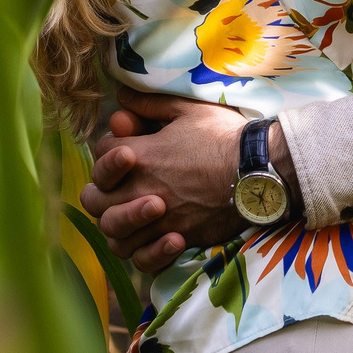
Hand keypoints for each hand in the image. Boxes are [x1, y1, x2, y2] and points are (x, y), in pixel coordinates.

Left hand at [79, 94, 248, 272]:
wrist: (258, 170)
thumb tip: (122, 94)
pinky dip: (144, 252)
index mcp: (140, 156)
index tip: (129, 147)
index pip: (101, 154)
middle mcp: (141, 190)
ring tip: (136, 214)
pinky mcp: (178, 238)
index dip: (111, 149)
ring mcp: (158, 219)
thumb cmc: (224, 137)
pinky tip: (157, 237)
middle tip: (118, 185)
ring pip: (113, 233)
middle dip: (100, 189)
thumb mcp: (187, 109)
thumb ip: (150, 104)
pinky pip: (144, 258)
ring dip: (118, 223)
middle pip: (94, 199)